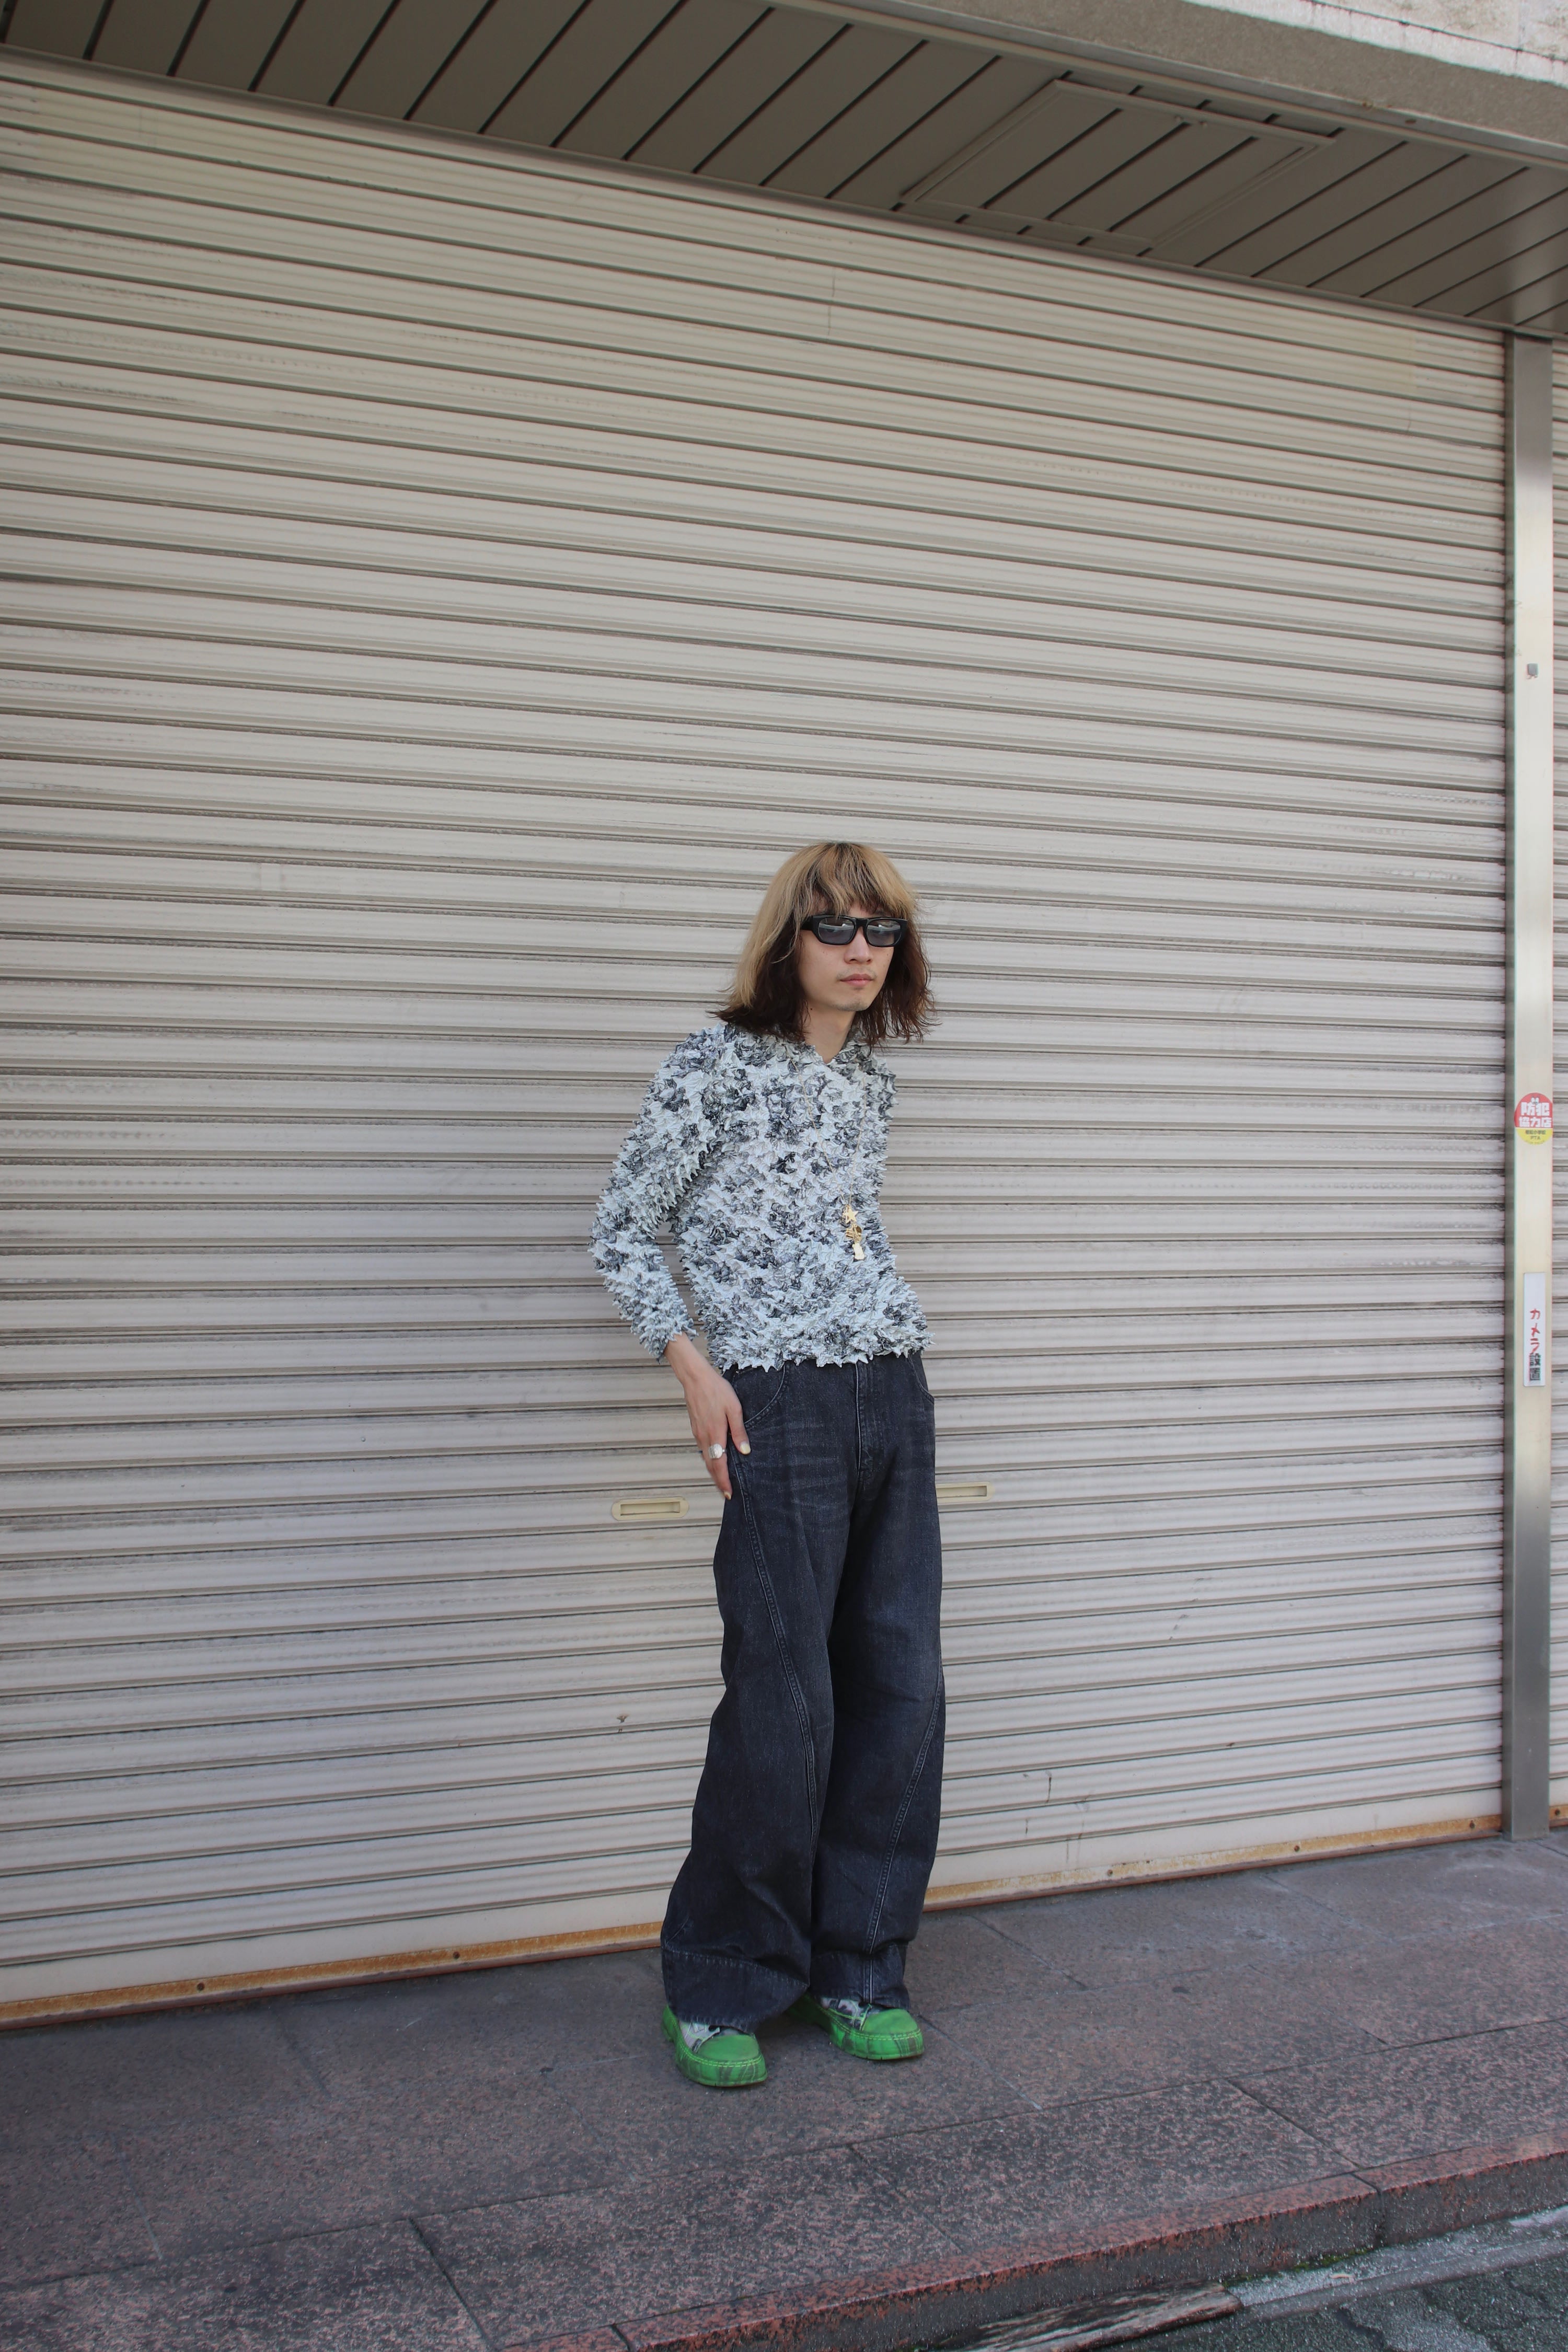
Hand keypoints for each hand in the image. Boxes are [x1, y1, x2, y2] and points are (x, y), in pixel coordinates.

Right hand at [665, 1335, 749, 1498]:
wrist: (695, 1378)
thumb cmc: (717, 1390)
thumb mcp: (734, 1409)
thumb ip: (739, 1431)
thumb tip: (744, 1451)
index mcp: (715, 1434)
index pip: (719, 1464)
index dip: (723, 1481)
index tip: (728, 1494)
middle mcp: (704, 1437)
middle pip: (710, 1466)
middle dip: (718, 1481)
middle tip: (726, 1494)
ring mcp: (698, 1433)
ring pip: (705, 1458)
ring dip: (713, 1471)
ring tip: (721, 1481)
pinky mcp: (696, 1428)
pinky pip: (702, 1449)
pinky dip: (709, 1459)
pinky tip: (715, 1460)